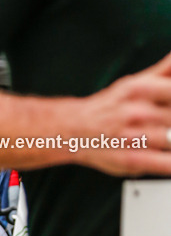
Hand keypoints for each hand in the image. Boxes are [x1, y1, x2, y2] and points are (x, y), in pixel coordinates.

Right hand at [78, 51, 170, 175]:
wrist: (74, 131)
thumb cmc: (107, 108)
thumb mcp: (134, 82)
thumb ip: (163, 71)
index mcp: (140, 89)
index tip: (170, 108)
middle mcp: (136, 112)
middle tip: (165, 123)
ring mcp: (134, 138)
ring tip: (164, 138)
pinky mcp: (132, 160)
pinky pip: (163, 164)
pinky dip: (170, 163)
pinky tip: (169, 158)